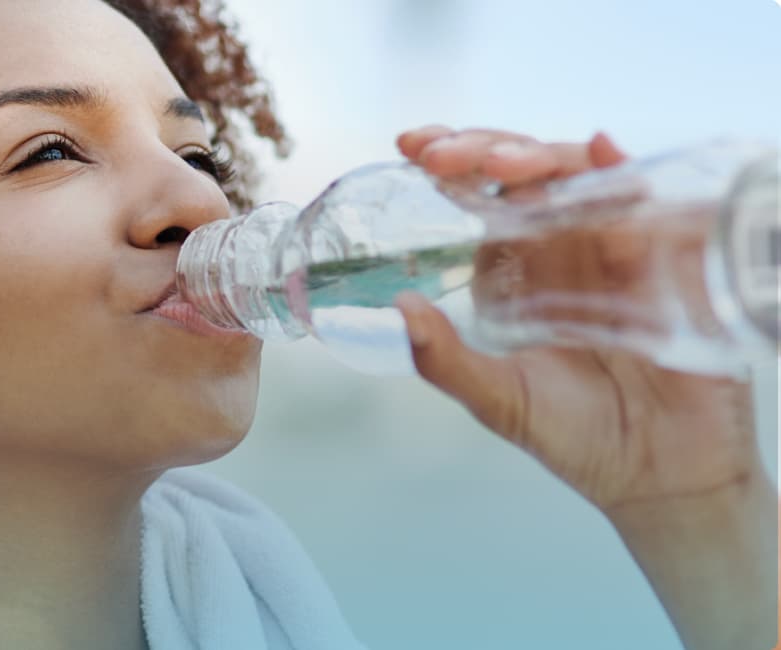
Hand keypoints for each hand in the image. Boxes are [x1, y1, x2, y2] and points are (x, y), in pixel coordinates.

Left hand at [389, 125, 767, 514]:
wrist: (663, 477)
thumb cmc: (579, 437)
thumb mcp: (498, 400)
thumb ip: (444, 360)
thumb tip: (398, 309)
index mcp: (519, 270)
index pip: (481, 199)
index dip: (451, 163)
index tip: (412, 146)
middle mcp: (565, 249)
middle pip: (527, 173)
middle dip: (485, 150)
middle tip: (444, 154)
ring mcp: (618, 248)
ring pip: (580, 175)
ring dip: (541, 158)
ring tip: (503, 167)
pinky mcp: (668, 259)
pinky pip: (648, 201)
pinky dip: (622, 171)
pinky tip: (601, 153)